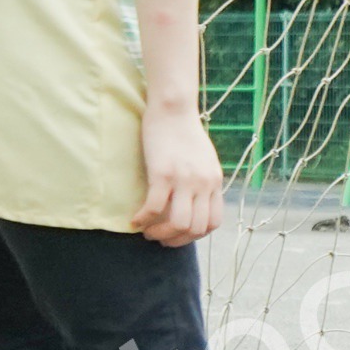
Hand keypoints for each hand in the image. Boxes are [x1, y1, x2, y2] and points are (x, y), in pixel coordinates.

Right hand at [131, 102, 223, 246]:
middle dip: (175, 240)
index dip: (194, 235)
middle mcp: (204, 183)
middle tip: (159, 237)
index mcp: (214, 181)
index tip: (178, 233)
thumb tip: (193, 203)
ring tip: (147, 230)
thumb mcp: (204, 160)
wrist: (174, 108)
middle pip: (196, 229)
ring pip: (179, 224)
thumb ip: (203, 181)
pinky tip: (134, 219)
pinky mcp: (163, 172)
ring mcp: (185, 179)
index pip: (213, 223)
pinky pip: (154, 208)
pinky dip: (142, 219)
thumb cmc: (185, 132)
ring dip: (160, 233)